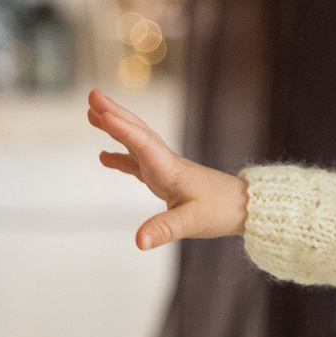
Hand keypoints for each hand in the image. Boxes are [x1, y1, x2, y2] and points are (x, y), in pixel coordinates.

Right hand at [87, 89, 248, 248]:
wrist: (244, 207)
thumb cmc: (221, 211)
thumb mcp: (192, 223)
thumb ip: (164, 230)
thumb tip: (139, 241)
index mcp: (170, 169)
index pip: (143, 144)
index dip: (122, 130)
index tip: (102, 113)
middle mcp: (165, 163)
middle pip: (137, 132)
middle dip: (114, 114)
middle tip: (92, 95)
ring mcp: (164, 169)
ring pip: (135, 142)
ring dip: (115, 128)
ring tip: (91, 114)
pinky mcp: (165, 178)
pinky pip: (138, 162)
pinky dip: (120, 157)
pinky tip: (104, 156)